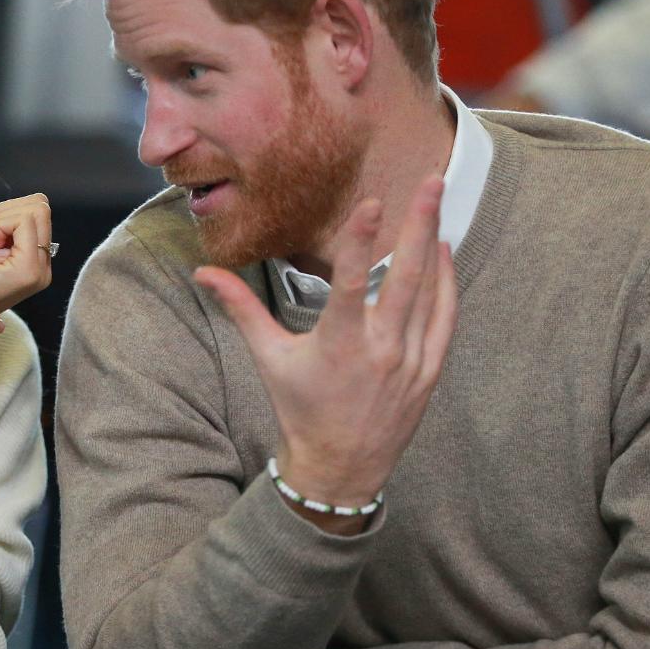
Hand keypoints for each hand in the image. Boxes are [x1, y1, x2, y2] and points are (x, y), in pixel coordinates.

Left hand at [0, 194, 52, 312]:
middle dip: (5, 211)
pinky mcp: (28, 269)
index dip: (5, 212)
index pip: (38, 209)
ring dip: (1, 218)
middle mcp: (43, 267)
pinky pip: (23, 221)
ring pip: (36, 209)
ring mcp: (39, 270)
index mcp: (35, 263)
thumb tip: (8, 208)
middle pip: (41, 205)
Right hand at [195, 176, 456, 508]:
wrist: (340, 467)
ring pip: (430, 293)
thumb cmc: (300, 408)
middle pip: (405, 277)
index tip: (373, 202)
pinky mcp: (428, 371)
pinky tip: (442, 253)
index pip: (348, 283)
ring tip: (436, 201)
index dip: (360, 241)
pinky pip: (444, 318)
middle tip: (431, 181)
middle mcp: (379, 350)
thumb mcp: (269, 357)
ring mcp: (410, 361)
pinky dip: (446, 283)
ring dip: (434, 244)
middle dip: (420, 225)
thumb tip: (203, 272)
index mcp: (338, 344)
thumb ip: (241, 308)